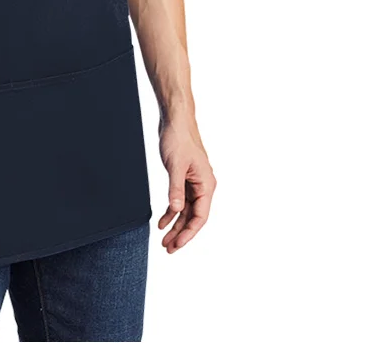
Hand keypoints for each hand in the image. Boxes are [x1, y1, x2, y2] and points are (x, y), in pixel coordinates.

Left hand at [156, 111, 215, 252]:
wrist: (175, 120)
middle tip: (168, 248)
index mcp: (206, 184)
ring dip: (176, 225)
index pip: (200, 216)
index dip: (189, 233)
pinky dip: (171, 211)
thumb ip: (176, 189)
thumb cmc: (179, 138)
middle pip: (194, 217)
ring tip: (164, 240)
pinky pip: (180, 200)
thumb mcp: (175, 165)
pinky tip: (162, 221)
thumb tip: (177, 209)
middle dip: (181, 233)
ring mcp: (194, 183)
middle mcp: (203, 186)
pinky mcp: (184, 178)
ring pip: (186, 211)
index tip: (177, 245)